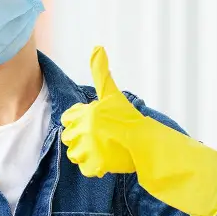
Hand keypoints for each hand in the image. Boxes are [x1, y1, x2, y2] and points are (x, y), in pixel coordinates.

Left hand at [61, 46, 216, 215]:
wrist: (149, 143)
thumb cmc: (129, 118)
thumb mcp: (113, 95)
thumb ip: (101, 73)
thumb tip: (97, 47)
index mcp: (85, 112)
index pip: (68, 119)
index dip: (79, 122)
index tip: (95, 124)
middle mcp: (83, 130)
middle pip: (69, 137)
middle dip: (82, 138)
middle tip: (100, 138)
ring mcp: (88, 149)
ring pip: (75, 154)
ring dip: (86, 153)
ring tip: (103, 149)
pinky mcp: (95, 165)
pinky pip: (85, 168)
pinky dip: (94, 167)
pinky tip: (105, 160)